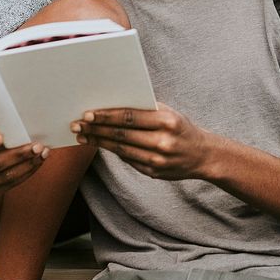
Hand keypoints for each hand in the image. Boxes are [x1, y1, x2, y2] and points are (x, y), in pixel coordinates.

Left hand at [71, 104, 215, 179]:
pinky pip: (128, 160)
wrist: (203, 155)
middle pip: (122, 134)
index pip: (130, 116)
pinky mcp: (153, 172)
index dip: (107, 115)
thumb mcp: (170, 113)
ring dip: (99, 142)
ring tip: (83, 136)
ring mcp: (158, 159)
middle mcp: (163, 141)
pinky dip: (112, 151)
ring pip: (121, 149)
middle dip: (97, 129)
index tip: (88, 114)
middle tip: (77, 125)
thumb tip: (112, 106)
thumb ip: (146, 110)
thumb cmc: (181, 128)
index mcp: (168, 121)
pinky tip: (100, 145)